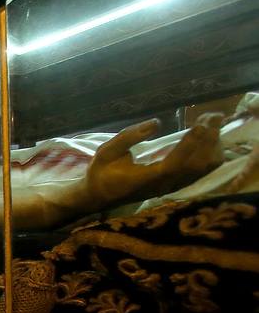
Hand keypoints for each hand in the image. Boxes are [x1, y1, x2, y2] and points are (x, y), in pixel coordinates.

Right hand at [88, 115, 222, 202]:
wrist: (99, 196)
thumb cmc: (101, 173)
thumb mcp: (107, 151)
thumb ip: (129, 137)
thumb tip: (156, 122)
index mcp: (146, 179)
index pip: (174, 164)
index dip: (190, 145)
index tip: (200, 124)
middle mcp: (165, 185)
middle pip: (197, 165)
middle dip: (208, 139)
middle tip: (212, 115)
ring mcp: (173, 186)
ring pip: (204, 168)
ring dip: (212, 145)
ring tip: (211, 122)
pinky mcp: (177, 184)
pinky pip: (201, 170)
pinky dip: (210, 152)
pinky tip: (208, 136)